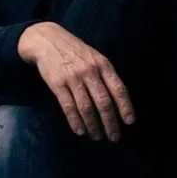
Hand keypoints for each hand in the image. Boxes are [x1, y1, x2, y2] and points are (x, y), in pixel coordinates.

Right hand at [18, 22, 134, 140]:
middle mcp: (90, 71)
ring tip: (97, 136)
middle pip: (103, 102)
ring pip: (86, 108)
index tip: (129, 122)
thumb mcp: (95, 57)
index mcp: (103, 65)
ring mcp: (73, 78)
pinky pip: (68, 107)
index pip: (118, 89)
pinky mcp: (57, 84)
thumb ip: (106, 75)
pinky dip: (75, 121)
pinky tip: (80, 131)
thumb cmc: (75, 52)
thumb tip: (118, 101)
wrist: (47, 40)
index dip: (125, 107)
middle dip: (110, 122)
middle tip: (113, 137)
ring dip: (93, 126)